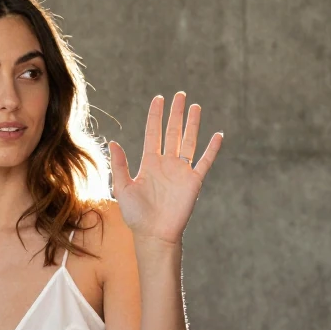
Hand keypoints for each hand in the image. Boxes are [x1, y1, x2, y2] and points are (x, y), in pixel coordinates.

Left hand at [109, 92, 223, 244]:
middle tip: (180, 95)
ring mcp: (181, 171)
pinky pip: (205, 162)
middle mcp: (166, 164)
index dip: (155, 116)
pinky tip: (217, 135)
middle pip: (172, 132)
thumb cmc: (136, 215)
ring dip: (192, 124)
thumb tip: (113, 142)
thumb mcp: (122, 188)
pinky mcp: (193, 182)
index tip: (159, 99)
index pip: (153, 133)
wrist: (153, 234)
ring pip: (188, 141)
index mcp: (149, 163)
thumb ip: (119, 165)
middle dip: (175, 113)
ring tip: (195, 106)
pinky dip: (212, 149)